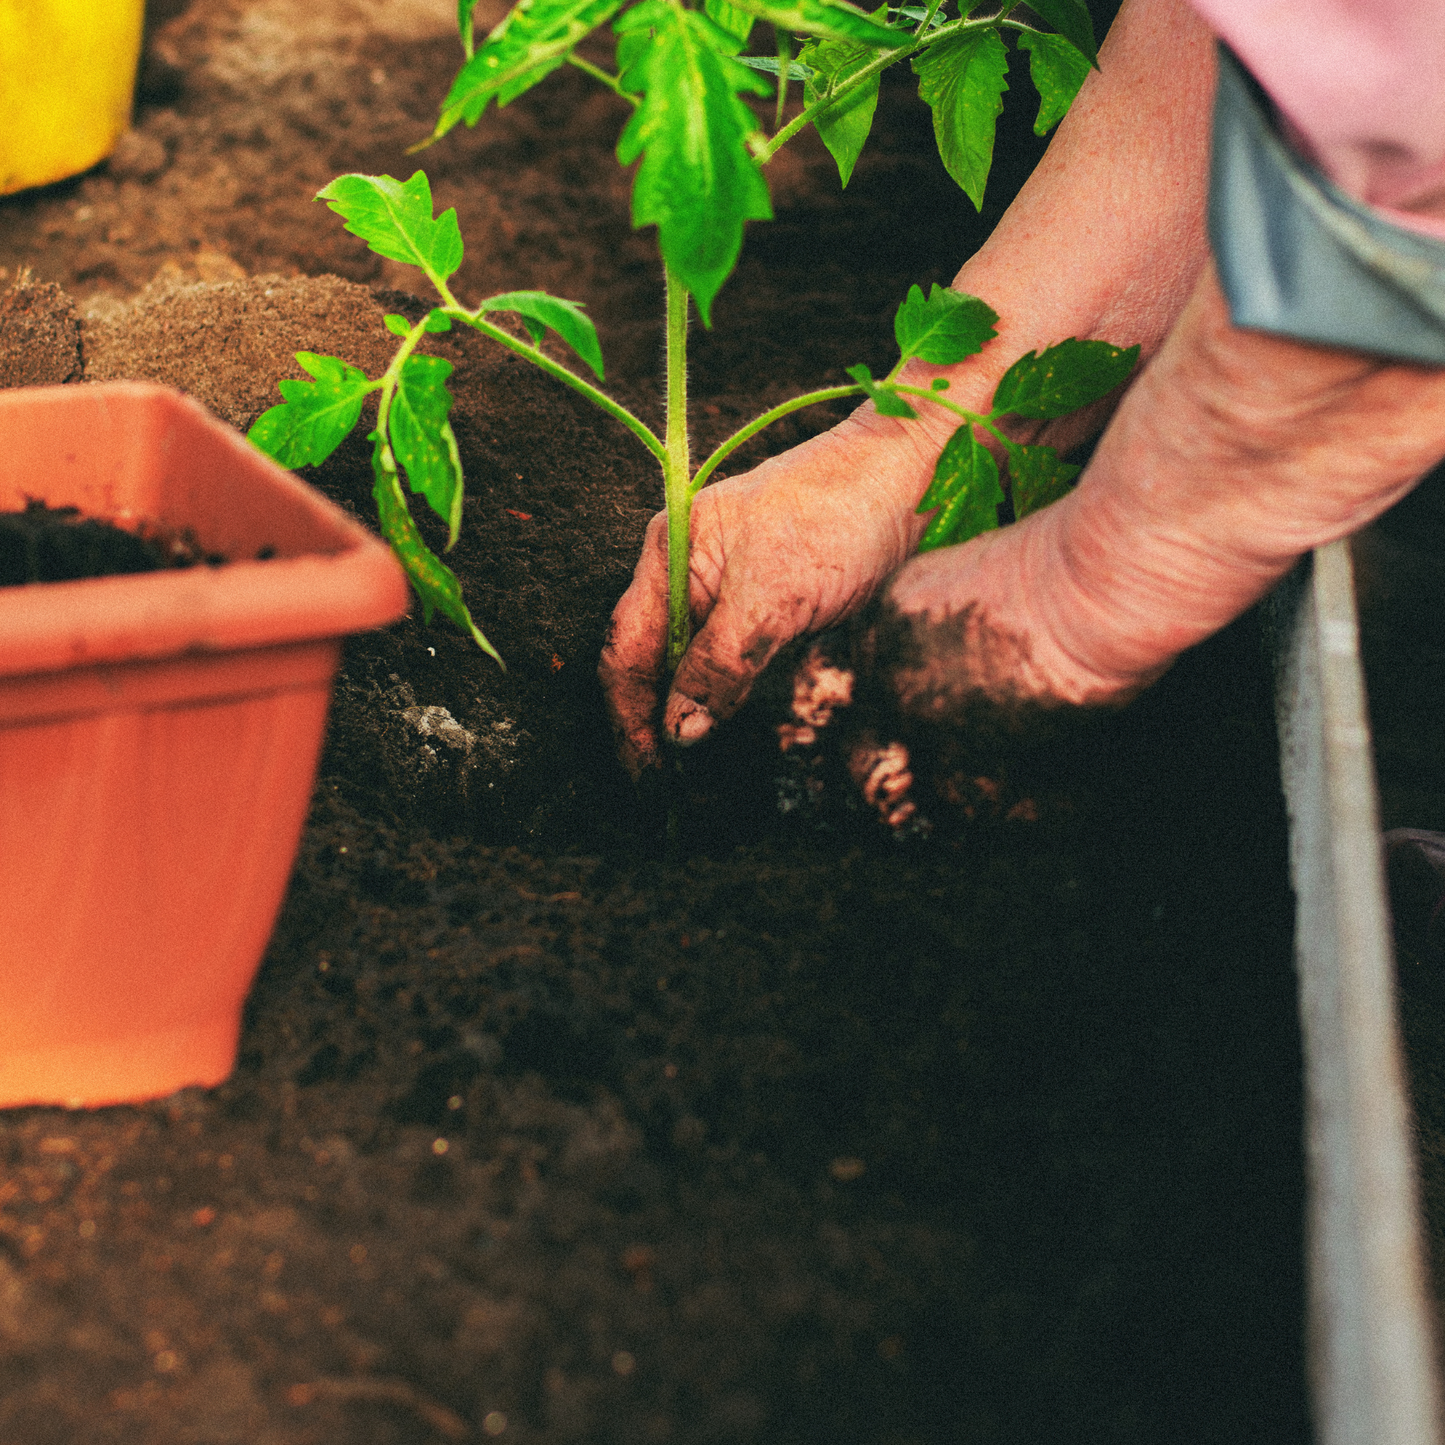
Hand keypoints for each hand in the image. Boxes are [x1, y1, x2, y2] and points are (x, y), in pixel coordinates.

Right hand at [598, 409, 941, 775]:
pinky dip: (725, 700)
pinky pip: (730, 662)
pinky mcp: (767, 603)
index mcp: (670, 553)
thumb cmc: (839, 515)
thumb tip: (680, 733)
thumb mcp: (774, 595)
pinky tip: (731, 733)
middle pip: (651, 661)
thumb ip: (720, 664)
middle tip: (665, 791)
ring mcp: (727, 586)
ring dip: (689, 717)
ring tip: (691, 776)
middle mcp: (688, 570)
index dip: (629, 716)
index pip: (626, 650)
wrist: (910, 474)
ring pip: (690, 665)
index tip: (646, 776)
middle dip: (653, 724)